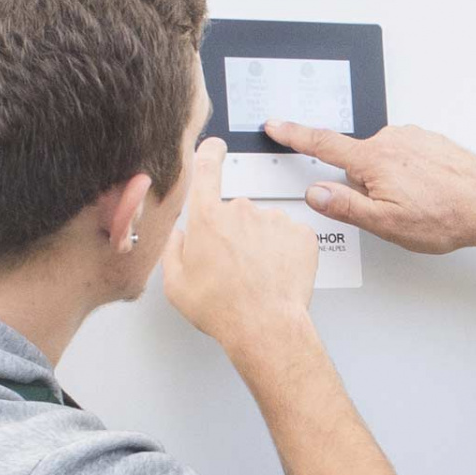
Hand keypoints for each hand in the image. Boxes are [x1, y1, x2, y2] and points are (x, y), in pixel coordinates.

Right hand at [163, 139, 319, 349]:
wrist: (265, 326)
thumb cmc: (222, 308)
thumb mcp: (175, 284)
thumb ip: (173, 250)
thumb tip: (181, 237)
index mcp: (208, 218)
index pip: (207, 169)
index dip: (209, 154)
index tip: (214, 148)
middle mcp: (242, 211)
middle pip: (236, 212)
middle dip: (234, 232)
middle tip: (232, 266)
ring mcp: (275, 220)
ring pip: (265, 225)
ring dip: (261, 243)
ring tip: (256, 275)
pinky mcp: (302, 233)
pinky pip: (290, 236)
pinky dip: (285, 252)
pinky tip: (276, 273)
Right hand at [264, 121, 475, 253]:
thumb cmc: (445, 216)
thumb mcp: (386, 224)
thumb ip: (345, 206)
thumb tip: (316, 193)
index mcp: (374, 159)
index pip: (323, 144)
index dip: (295, 135)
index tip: (275, 125)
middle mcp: (392, 140)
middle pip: (357, 162)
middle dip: (365, 187)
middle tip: (392, 211)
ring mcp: (413, 138)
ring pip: (383, 162)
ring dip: (390, 183)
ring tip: (418, 206)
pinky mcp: (430, 141)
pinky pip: (405, 159)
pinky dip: (410, 176)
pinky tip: (428, 194)